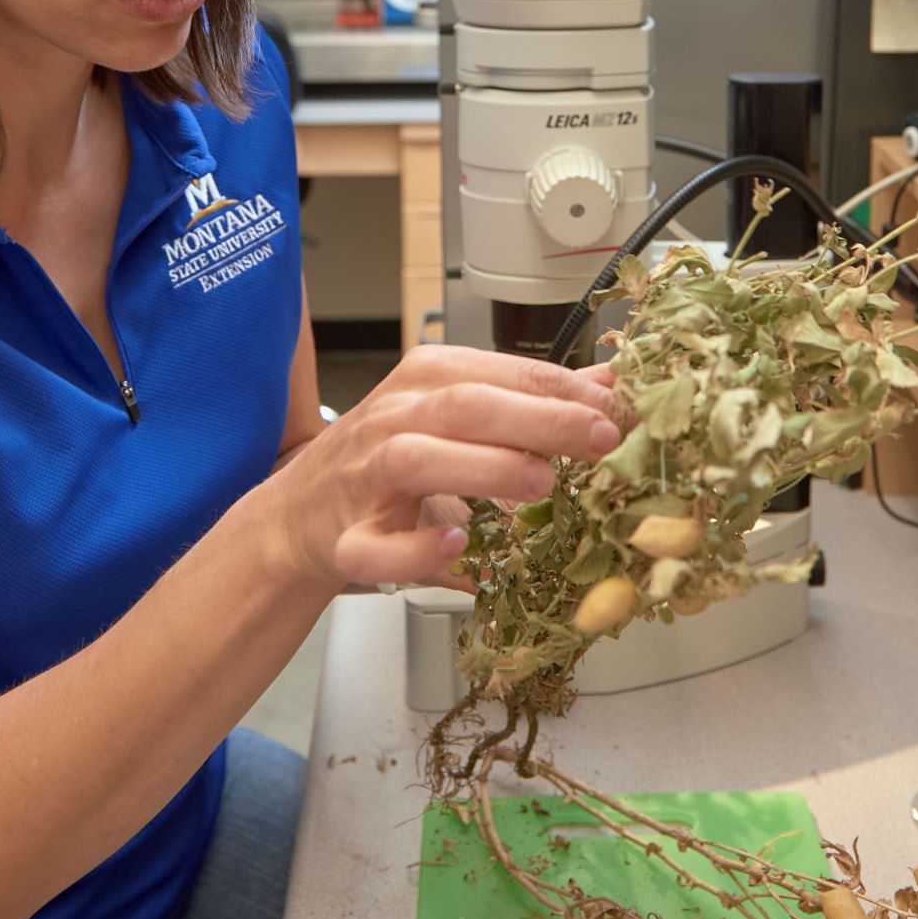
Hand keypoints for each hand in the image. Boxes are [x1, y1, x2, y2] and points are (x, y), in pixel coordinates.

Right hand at [263, 348, 622, 591]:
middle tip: (602, 437)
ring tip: (541, 481)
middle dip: (540, 418)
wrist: (296, 519)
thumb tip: (611, 381)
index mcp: (425, 380)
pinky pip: (379, 545)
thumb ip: (529, 401)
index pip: (502, 372)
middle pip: (466, 405)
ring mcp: (364, 478)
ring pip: (418, 459)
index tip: (621, 407)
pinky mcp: (346, 541)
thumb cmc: (387, 464)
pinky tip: (460, 543)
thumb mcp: (457, 419)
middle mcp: (393, 418)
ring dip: (483, 468)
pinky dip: (419, 546)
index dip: (566, 389)